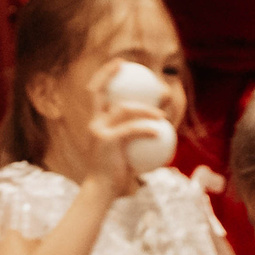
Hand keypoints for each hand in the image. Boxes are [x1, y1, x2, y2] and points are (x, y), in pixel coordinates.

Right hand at [63, 68, 170, 200]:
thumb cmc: (115, 175)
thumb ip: (134, 138)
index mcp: (96, 123)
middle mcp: (94, 123)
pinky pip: (132, 129)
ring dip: (145, 110)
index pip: (95, 92)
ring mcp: (99, 131)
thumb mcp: (124, 154)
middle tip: (132, 68)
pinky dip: (147, 128)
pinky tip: (160, 130)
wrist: (101, 191)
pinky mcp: (107, 141)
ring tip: (161, 114)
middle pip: (97, 91)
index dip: (105, 74)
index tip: (120, 63)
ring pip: (123, 109)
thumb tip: (157, 128)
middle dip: (109, 73)